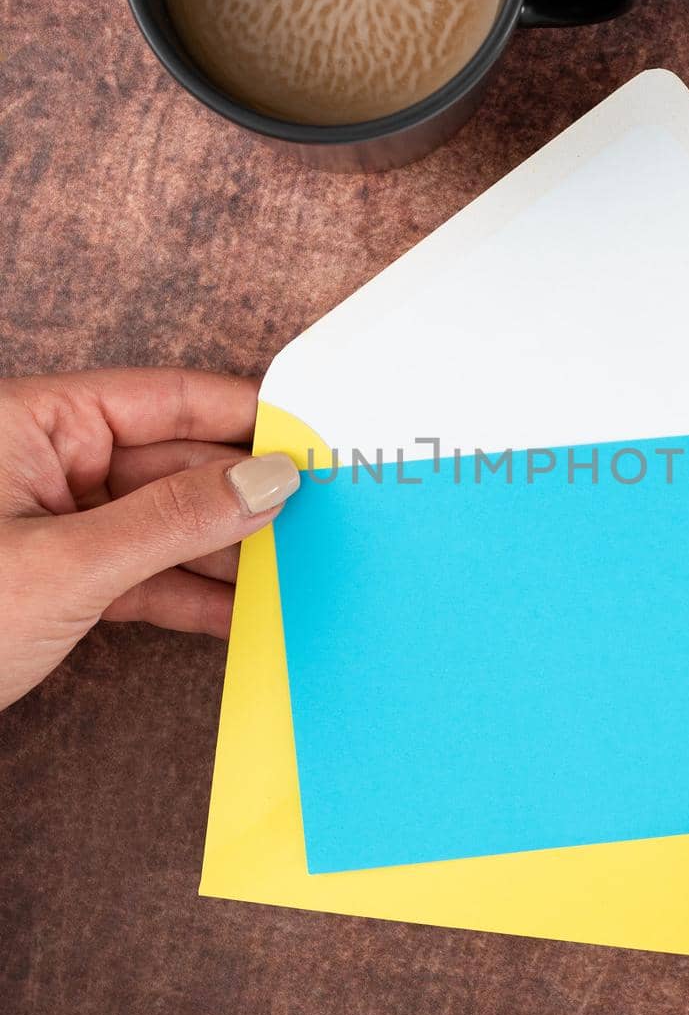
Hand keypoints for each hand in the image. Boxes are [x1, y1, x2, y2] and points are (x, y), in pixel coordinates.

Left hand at [0, 367, 298, 709]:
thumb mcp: (65, 566)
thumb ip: (174, 521)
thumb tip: (265, 482)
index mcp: (34, 423)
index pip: (166, 399)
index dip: (245, 417)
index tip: (315, 440)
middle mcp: (50, 463)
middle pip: (176, 463)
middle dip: (247, 495)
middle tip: (328, 519)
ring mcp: (58, 523)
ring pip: (167, 525)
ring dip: (231, 554)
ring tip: (302, 573)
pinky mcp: (63, 581)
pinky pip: (145, 576)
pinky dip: (193, 598)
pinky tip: (248, 615)